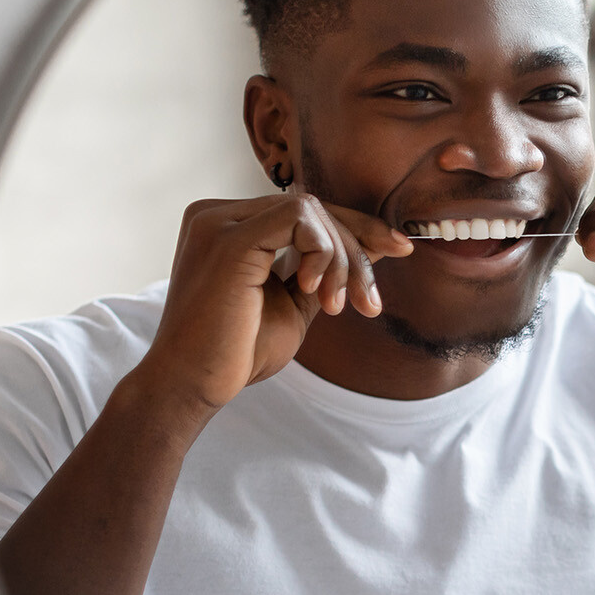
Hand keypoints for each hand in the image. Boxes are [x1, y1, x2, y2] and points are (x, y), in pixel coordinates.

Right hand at [135, 193, 410, 412]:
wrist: (194, 387)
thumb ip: (326, 269)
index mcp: (230, 225)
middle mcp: (219, 214)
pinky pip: (298, 218)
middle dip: (356, 251)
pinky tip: (317, 293)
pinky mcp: (228, 239)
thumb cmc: (239, 352)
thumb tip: (376, 243)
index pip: (306, 212)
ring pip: (311, 210)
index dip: (358, 228)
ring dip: (342, 258)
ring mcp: (219, 221)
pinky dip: (322, 252)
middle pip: (314, 208)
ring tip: (339, 307)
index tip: (400, 250)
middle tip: (370, 303)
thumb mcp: (296, 303)